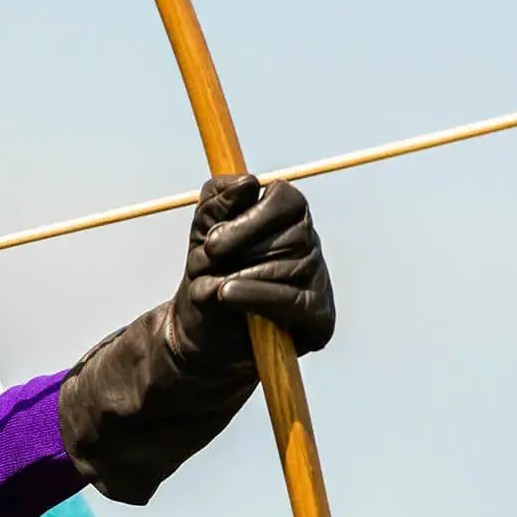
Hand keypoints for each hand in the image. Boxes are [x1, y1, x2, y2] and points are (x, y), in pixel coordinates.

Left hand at [172, 175, 334, 360]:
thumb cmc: (206, 279)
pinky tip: (227, 296)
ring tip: (209, 290)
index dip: (249, 217)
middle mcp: (309, 246)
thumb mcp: (201, 236)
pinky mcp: (320, 317)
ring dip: (238, 277)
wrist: (196, 334)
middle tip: (204, 264)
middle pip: (290, 234)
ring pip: (288, 268)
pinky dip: (256, 298)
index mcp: (286, 218)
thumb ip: (217, 203)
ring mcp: (319, 281)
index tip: (211, 240)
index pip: (286, 199)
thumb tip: (246, 182)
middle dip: (238, 250)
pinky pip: (292, 302)